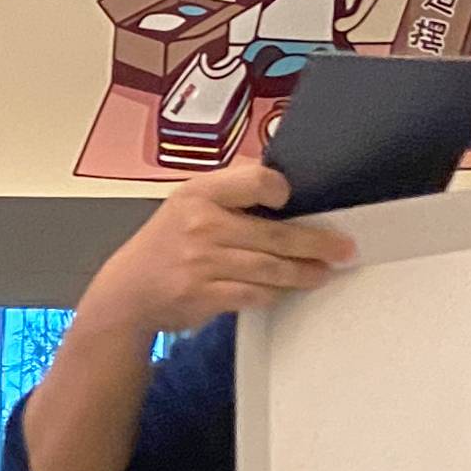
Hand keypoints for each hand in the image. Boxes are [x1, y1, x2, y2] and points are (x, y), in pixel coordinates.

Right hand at [71, 163, 352, 345]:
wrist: (127, 293)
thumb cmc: (164, 244)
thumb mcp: (186, 202)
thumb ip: (228, 188)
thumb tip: (276, 175)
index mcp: (198, 193)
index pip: (255, 180)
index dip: (278, 189)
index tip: (292, 200)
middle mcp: (201, 225)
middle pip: (275, 233)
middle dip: (316, 243)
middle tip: (343, 248)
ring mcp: (202, 263)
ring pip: (270, 269)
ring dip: (304, 273)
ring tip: (323, 271)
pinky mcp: (205, 295)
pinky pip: (254, 294)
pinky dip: (274, 293)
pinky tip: (286, 290)